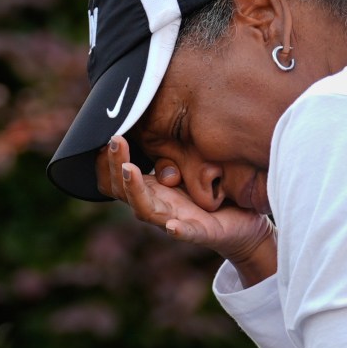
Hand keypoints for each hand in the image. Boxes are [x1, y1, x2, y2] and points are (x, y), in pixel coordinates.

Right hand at [94, 138, 276, 284]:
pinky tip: (172, 226)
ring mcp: (175, 220)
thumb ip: (169, 149)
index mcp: (151, 190)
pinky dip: (178, 230)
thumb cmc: (211, 191)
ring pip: (146, 210)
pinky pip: (187, 233)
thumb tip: (151, 114)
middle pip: (123, 190)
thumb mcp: (186, 163)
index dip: (106, 161)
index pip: (116, 178)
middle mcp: (157, 205)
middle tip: (115, 139)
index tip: (105, 135)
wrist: (241, 222)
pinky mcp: (200, 233)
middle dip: (115, 165)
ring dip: (135, 190)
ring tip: (129, 169)